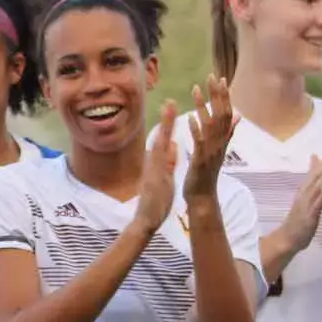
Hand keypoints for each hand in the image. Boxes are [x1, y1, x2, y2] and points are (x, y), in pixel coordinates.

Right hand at [134, 100, 178, 234]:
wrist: (146, 220)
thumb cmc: (156, 202)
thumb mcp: (165, 177)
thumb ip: (169, 162)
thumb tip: (175, 146)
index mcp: (158, 163)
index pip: (164, 140)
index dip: (169, 123)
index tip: (173, 107)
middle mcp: (154, 164)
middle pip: (161, 138)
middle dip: (166, 120)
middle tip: (170, 101)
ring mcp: (153, 170)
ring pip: (159, 146)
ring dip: (164, 129)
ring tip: (169, 113)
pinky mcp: (155, 179)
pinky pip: (160, 163)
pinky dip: (164, 150)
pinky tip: (169, 140)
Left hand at [181, 73, 236, 201]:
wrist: (202, 196)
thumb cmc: (207, 172)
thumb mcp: (219, 149)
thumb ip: (228, 132)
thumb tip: (238, 116)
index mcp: (223, 139)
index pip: (227, 113)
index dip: (225, 96)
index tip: (220, 79)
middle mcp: (219, 143)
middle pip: (221, 114)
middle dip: (217, 95)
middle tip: (211, 76)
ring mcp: (211, 151)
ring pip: (210, 125)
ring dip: (203, 106)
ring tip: (195, 89)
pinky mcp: (200, 160)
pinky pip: (200, 143)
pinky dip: (196, 129)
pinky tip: (190, 117)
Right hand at [277, 152, 321, 254]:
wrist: (286, 239)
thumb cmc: (296, 222)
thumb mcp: (302, 204)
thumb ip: (307, 191)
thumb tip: (311, 181)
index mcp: (304, 193)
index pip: (313, 176)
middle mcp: (304, 196)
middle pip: (315, 178)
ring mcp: (306, 205)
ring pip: (316, 188)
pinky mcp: (309, 216)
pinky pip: (316, 204)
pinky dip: (321, 195)